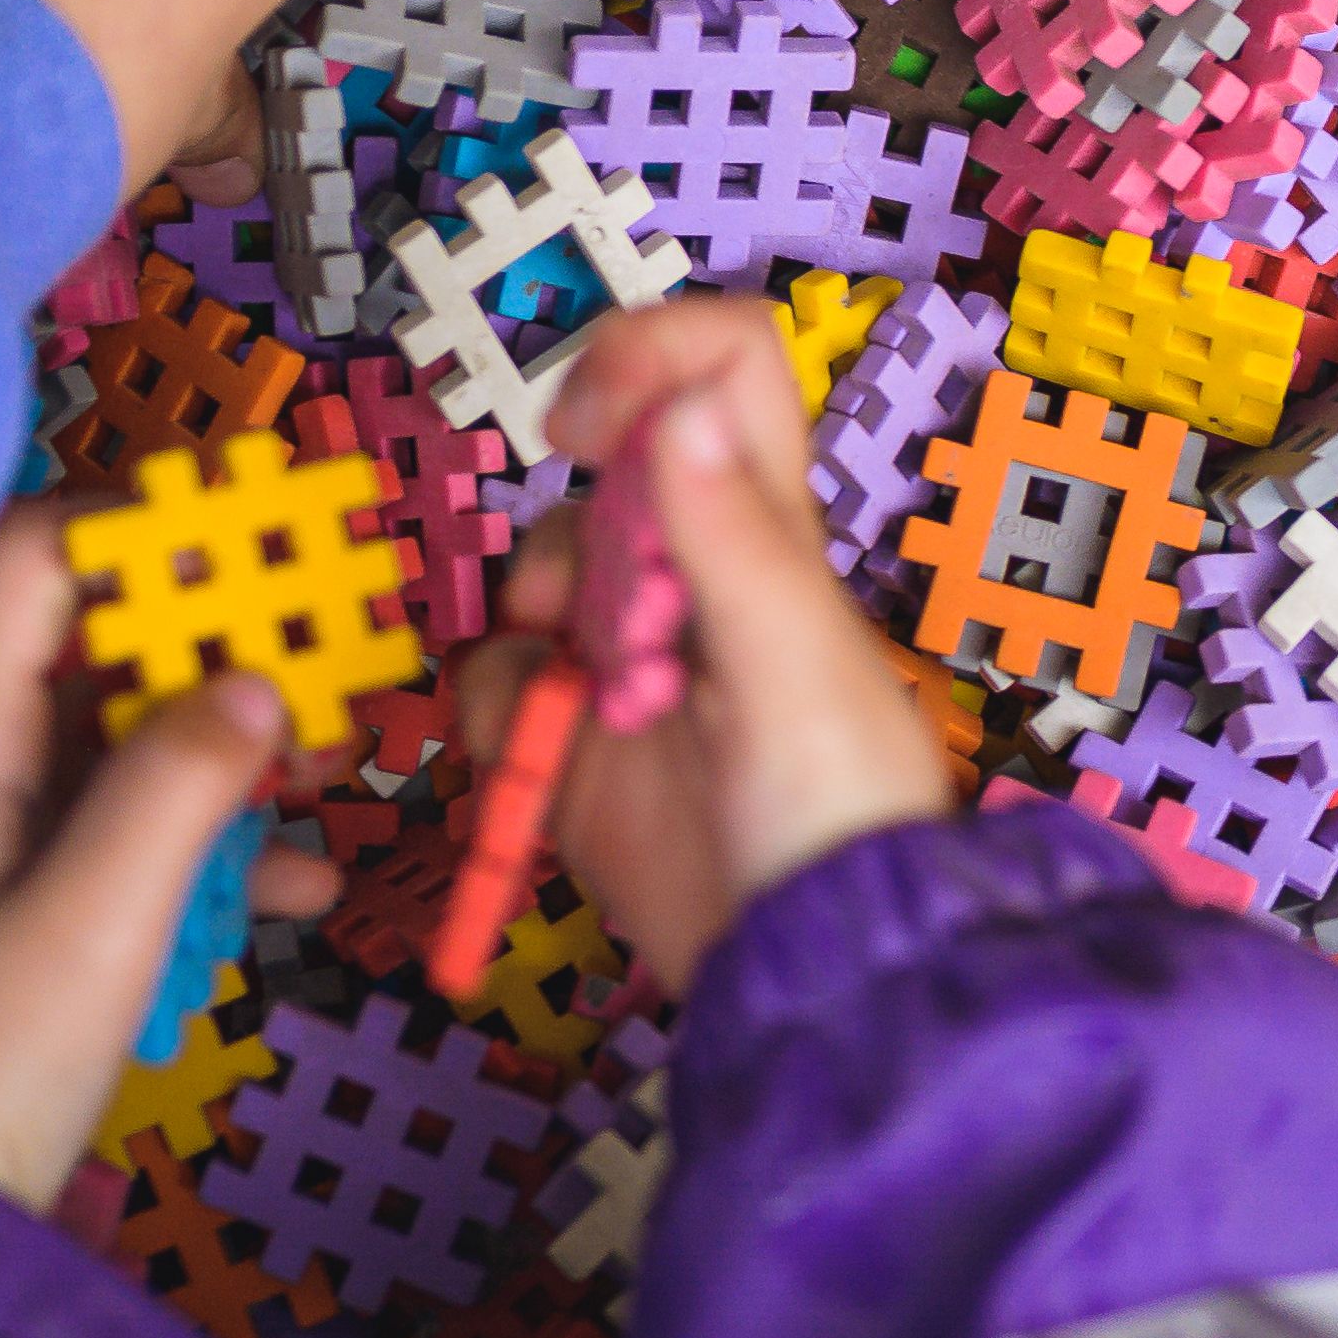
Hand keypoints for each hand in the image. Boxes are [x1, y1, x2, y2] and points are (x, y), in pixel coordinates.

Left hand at [0, 509, 333, 1206]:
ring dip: (228, 750)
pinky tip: (300, 891)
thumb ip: (179, 784)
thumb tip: (257, 678)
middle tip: (319, 654)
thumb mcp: (95, 920)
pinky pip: (125, 839)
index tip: (250, 538)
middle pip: (86, 651)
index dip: (130, 530)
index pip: (21, 567)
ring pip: (118, 746)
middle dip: (210, 644)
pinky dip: (209, 846)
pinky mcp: (22, 918)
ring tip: (333, 773)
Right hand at [455, 303, 951, 1001]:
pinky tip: (536, 763)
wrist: (813, 979)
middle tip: (591, 618)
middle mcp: (699, 578)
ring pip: (538, 578)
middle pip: (604, 480)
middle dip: (574, 536)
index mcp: (767, 533)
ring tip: (578, 709)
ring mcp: (634, 661)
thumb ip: (734, 543)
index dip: (648, 358)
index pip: (722, 368)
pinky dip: (496, 712)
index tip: (589, 428)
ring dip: (529, 630)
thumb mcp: (792, 673)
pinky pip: (500, 684)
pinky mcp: (579, 744)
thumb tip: (683, 404)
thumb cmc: (841, 818)